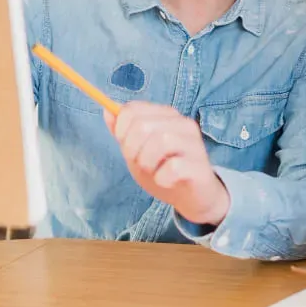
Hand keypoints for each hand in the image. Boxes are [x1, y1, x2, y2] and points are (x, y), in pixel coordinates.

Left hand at [104, 102, 229, 225]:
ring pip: (161, 140)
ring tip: (153, 171)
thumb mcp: (138, 150)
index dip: (121, 129)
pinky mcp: (199, 165)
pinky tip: (166, 180)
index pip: (133, 109)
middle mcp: (183, 124)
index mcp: (167, 115)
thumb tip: (106, 110)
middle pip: (143, 125)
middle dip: (132, 149)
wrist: (193, 197)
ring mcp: (194, 143)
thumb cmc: (165, 169)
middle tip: (140, 163)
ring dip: (147, 162)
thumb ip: (124, 131)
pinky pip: (173, 166)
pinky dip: (162, 177)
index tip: (126, 146)